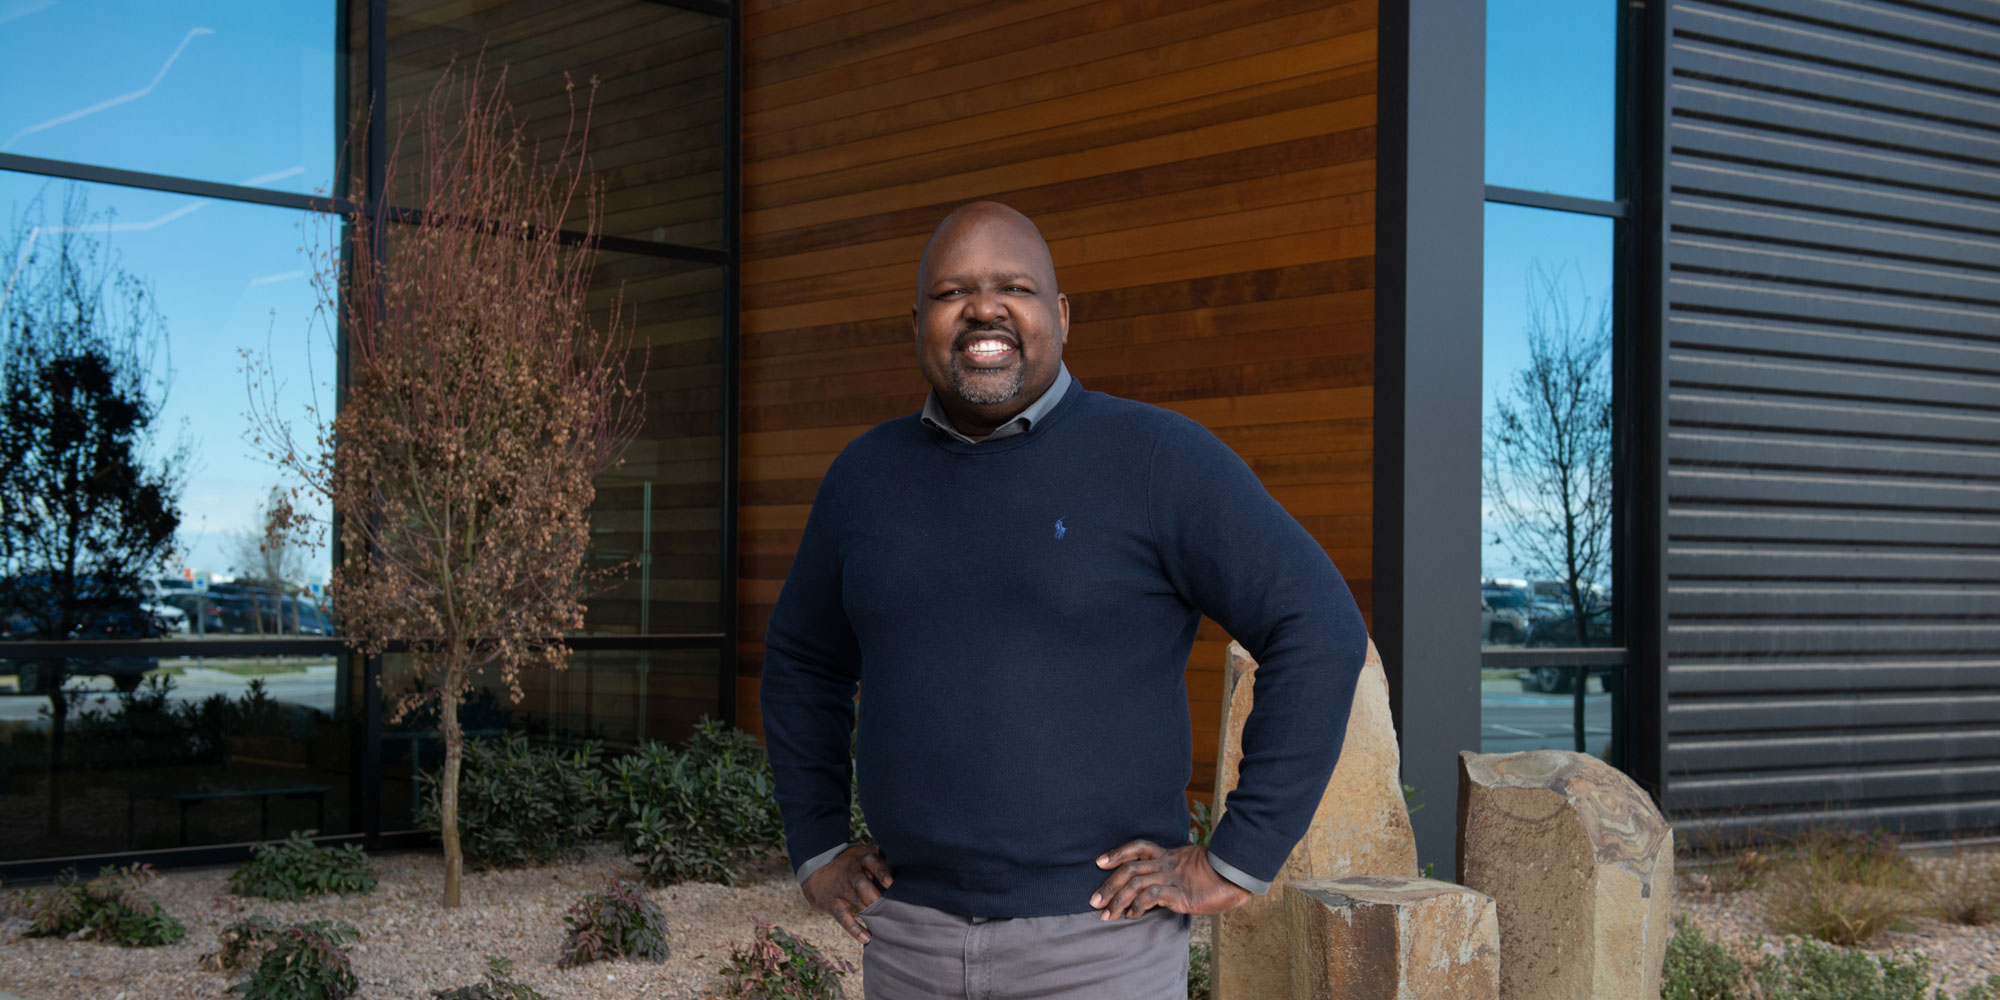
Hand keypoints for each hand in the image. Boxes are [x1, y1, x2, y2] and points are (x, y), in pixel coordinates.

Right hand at [801, 843, 893, 943]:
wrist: (816, 869)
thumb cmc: (853, 865)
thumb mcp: (865, 856)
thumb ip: (883, 864)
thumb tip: (907, 879)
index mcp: (862, 858)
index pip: (873, 862)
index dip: (882, 873)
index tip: (891, 884)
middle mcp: (851, 872)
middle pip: (862, 883)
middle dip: (875, 897)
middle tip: (890, 908)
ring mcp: (841, 888)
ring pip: (856, 901)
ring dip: (870, 914)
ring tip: (885, 926)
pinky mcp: (833, 904)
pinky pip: (843, 918)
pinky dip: (854, 929)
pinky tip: (867, 938)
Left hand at [1089, 840, 1251, 920]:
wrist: (1236, 878)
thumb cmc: (1216, 876)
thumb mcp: (1191, 870)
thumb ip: (1174, 874)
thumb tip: (1158, 889)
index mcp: (1168, 855)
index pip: (1138, 847)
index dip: (1117, 853)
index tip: (1099, 863)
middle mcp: (1166, 864)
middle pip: (1129, 868)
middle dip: (1108, 885)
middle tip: (1094, 902)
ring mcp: (1171, 877)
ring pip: (1135, 883)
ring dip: (1117, 900)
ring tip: (1107, 915)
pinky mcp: (1179, 893)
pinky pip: (1151, 896)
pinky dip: (1137, 905)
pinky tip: (1132, 915)